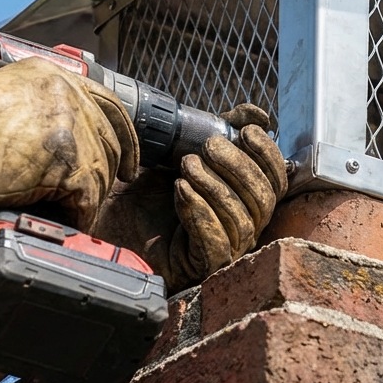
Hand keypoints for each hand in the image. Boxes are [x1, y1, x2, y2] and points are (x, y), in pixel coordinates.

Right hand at [0, 57, 139, 255]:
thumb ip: (28, 108)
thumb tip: (43, 136)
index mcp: (49, 75)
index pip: (104, 101)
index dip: (119, 132)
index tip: (126, 154)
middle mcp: (68, 94)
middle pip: (108, 136)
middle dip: (106, 167)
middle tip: (97, 189)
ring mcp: (74, 128)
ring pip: (101, 169)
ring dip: (85, 193)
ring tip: (65, 207)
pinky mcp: (73, 164)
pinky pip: (88, 199)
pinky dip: (77, 215)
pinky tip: (64, 221)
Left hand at [93, 104, 287, 293]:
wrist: (106, 216)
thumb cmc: (146, 186)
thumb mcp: (184, 148)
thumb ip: (220, 128)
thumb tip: (259, 115)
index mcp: (244, 199)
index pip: (276, 181)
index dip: (267, 155)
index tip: (246, 131)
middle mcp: (241, 225)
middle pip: (264, 200)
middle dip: (239, 168)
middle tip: (208, 147)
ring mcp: (224, 249)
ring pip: (243, 221)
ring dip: (216, 187)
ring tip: (187, 166)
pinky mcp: (201, 267)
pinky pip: (218, 245)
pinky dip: (202, 214)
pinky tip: (182, 191)